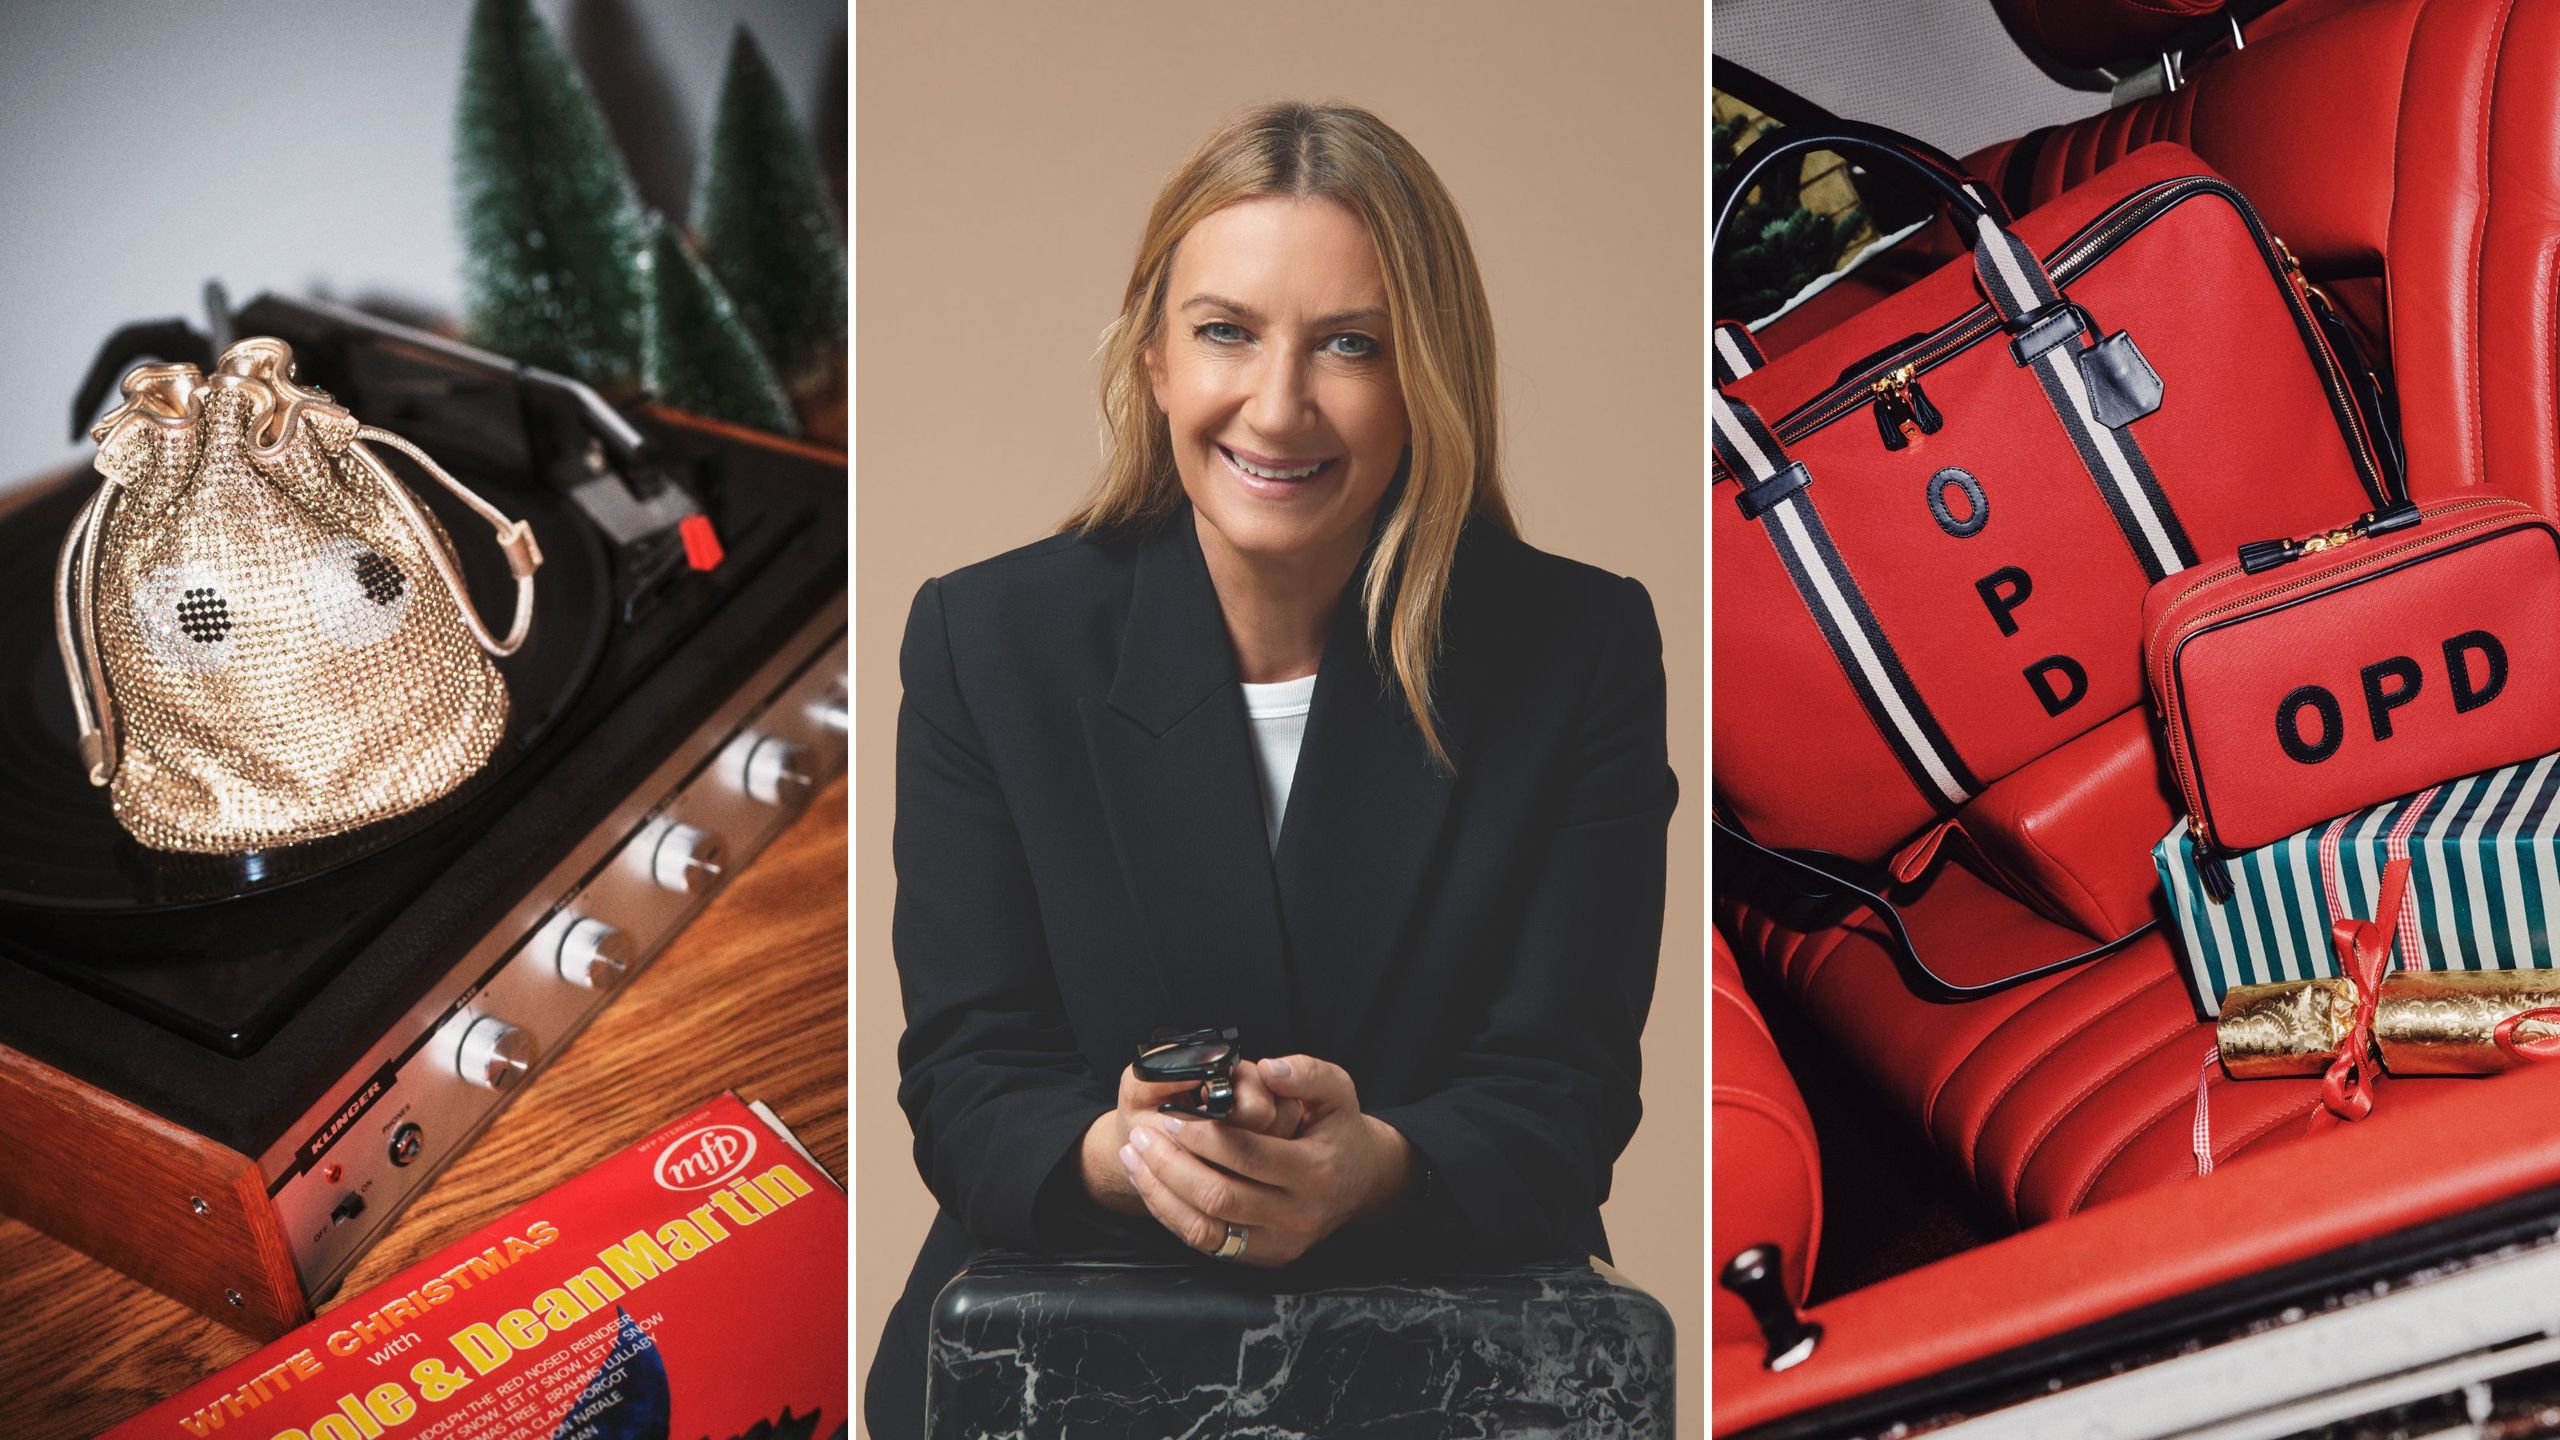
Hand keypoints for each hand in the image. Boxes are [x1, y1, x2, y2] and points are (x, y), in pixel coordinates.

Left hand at [1117, 1054, 1416, 1266]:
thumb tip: (1267, 1069)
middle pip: (1221, 1197)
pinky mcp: (1264, 1257)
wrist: (1360, 1181)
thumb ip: (1306, 1073)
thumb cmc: (1339, 1129)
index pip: (1248, 1156)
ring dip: (1162, 1194)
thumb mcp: (1337, 1091)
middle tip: (1142, 1137)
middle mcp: (1298, 1214)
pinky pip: (1207, 1243)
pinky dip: (1172, 1214)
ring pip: (1206, 1229)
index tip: (1170, 1116)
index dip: (1203, 1137)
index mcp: (1315, 1171)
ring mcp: (1280, 1243)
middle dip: (1172, 1166)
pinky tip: (1150, 1185)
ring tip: (1134, 1159)